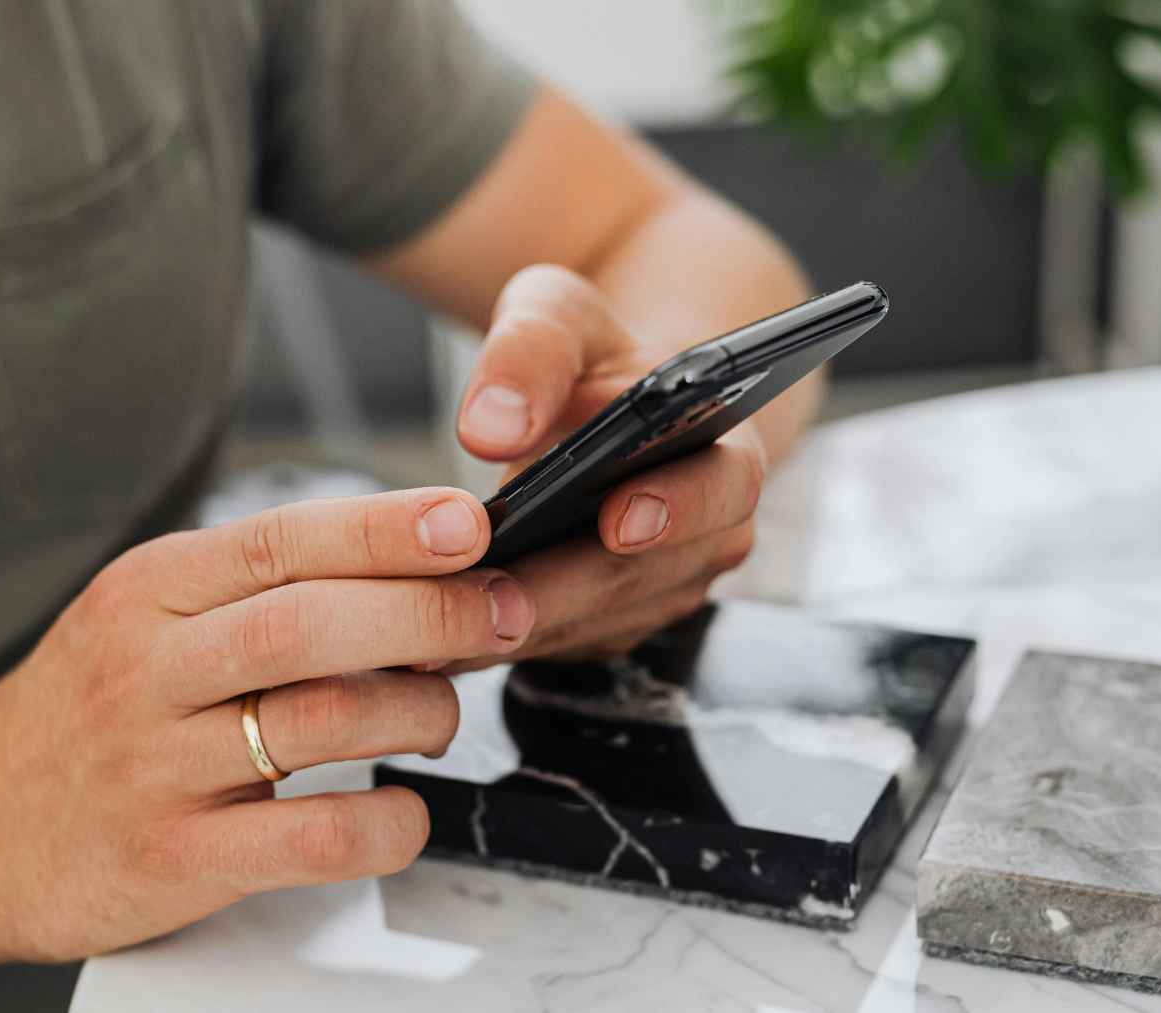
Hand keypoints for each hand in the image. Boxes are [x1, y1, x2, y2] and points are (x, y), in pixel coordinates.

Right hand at [0, 489, 531, 963]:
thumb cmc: (81, 717)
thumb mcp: (137, 623)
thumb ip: (249, 593)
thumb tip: (406, 561)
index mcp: (144, 594)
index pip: (280, 540)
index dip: (386, 528)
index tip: (471, 522)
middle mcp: (144, 671)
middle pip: (308, 624)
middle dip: (429, 614)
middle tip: (499, 616)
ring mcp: (154, 770)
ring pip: (320, 722)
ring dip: (417, 710)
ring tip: (444, 713)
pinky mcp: (173, 862)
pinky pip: (309, 840)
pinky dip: (384, 823)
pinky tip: (403, 810)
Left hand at [446, 265, 765, 666]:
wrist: (602, 406)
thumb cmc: (591, 357)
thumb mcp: (560, 316)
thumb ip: (529, 352)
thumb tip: (488, 426)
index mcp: (723, 452)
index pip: (721, 490)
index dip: (677, 510)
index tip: (616, 520)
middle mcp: (707, 537)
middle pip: (640, 577)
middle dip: (560, 587)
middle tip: (485, 589)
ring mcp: (660, 591)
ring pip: (589, 622)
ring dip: (519, 622)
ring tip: (440, 611)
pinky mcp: (609, 625)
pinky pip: (553, 642)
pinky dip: (495, 638)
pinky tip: (437, 629)